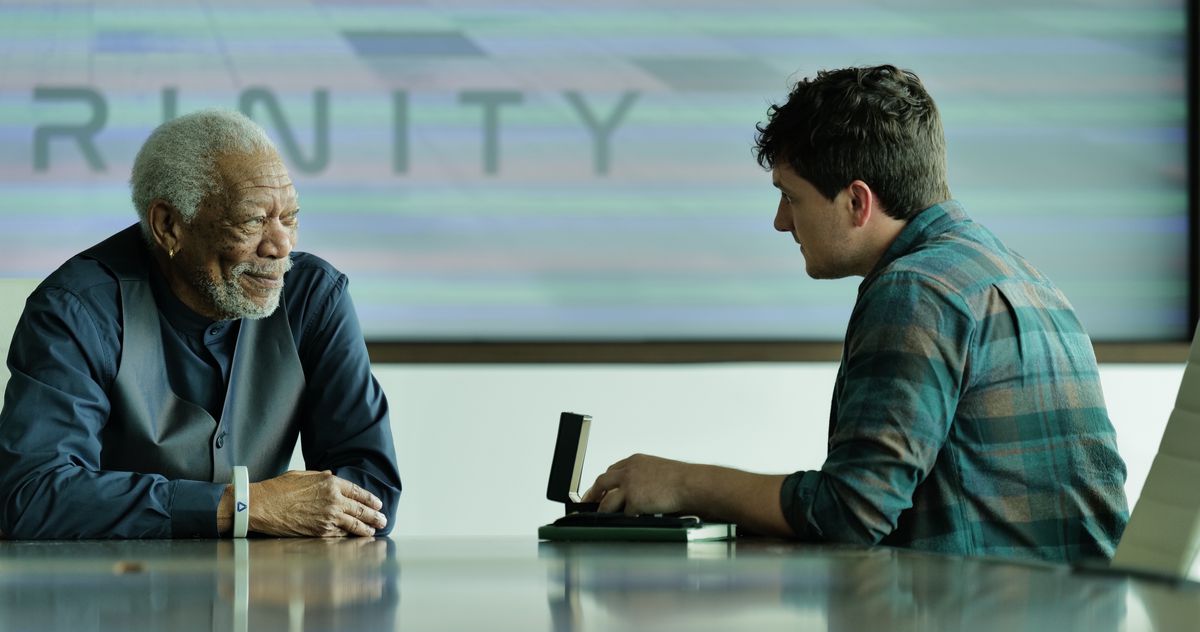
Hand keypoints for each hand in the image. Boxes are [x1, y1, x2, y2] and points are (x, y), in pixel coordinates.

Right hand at [247, 470, 387, 536]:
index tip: (378, 503)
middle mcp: (333, 500)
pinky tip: (354, 537)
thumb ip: (321, 476)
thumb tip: (333, 476)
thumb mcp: (303, 475)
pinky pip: (339, 535)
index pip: (357, 491)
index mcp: (330, 483)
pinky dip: (348, 536)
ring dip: (366, 528)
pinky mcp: (320, 532)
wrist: (262, 506)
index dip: (369, 499)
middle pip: (360, 509)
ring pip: (354, 524)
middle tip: (383, 519)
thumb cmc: (278, 489)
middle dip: (374, 515)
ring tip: (374, 530)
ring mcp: (328, 517)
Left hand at [581, 454, 693, 515]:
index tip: (600, 489)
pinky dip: (626, 519)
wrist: (691, 483)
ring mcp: (629, 485)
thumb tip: (634, 491)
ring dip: (604, 511)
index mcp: (635, 461)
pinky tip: (626, 523)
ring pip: (608, 501)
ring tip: (602, 518)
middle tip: (589, 503)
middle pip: (602, 482)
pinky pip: (625, 513)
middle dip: (593, 494)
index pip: (612, 471)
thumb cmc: (681, 478)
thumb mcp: (657, 470)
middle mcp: (629, 471)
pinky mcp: (634, 500)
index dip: (605, 482)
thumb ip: (642, 476)